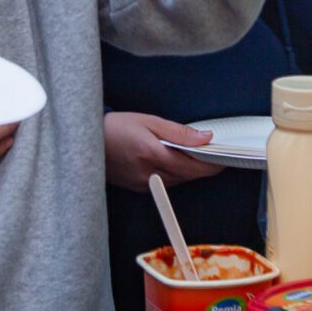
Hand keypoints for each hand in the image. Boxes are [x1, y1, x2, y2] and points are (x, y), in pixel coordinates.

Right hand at [102, 111, 217, 189]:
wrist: (87, 141)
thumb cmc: (116, 128)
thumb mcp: (149, 121)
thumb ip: (179, 132)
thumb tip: (204, 138)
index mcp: (153, 155)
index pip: (193, 166)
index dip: (212, 164)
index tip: (224, 157)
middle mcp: (150, 174)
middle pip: (188, 176)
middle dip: (203, 166)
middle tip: (213, 154)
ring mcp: (144, 184)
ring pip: (178, 181)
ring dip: (188, 170)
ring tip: (192, 155)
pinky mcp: (138, 188)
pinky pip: (165, 184)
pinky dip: (174, 174)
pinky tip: (172, 161)